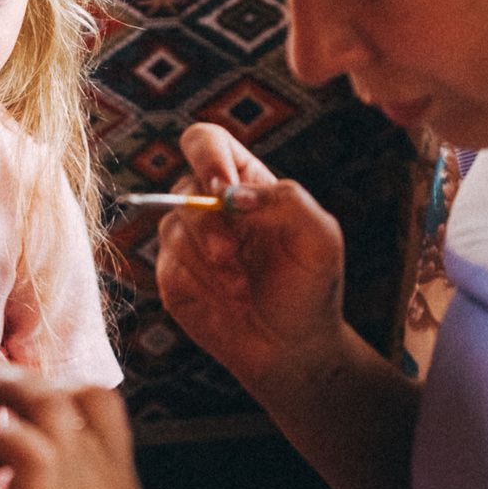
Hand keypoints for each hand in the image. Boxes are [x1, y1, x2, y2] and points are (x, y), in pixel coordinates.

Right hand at [154, 123, 351, 393]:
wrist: (292, 347)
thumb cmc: (310, 286)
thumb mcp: (319, 238)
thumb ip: (287, 201)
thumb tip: (233, 195)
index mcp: (244, 180)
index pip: (206, 142)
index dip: (206, 156)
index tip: (222, 189)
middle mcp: (208, 204)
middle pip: (182, 187)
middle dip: (208, 224)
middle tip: (231, 256)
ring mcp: (187, 240)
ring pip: (173, 228)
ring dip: (209, 262)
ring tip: (241, 289)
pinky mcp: (172, 274)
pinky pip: (168, 265)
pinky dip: (200, 284)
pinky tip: (228, 300)